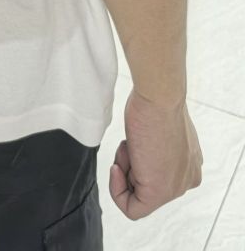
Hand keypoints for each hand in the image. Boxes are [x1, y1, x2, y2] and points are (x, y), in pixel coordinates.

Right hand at [109, 86, 202, 219]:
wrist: (159, 98)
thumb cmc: (155, 103)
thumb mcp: (157, 128)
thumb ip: (156, 148)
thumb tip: (142, 153)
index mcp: (190, 165)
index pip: (157, 176)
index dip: (135, 162)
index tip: (129, 145)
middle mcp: (187, 179)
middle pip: (147, 186)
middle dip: (129, 166)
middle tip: (128, 144)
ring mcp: (175, 188)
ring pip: (138, 196)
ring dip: (122, 171)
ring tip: (128, 146)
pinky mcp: (158, 193)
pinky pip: (132, 209)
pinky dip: (117, 191)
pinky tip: (116, 167)